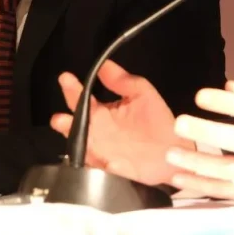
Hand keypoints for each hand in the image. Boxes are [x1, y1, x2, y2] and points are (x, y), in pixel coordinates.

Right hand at [49, 60, 192, 185]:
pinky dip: (96, 164)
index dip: (72, 89)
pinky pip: (98, 168)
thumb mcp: (142, 93)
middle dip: (64, 121)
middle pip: (75, 126)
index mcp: (102, 112)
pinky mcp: (109, 170)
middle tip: (60, 117)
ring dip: (74, 144)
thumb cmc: (157, 120)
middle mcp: (96, 131)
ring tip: (70, 138)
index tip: (66, 78)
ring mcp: (101, 152)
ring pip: (80, 147)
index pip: (82, 99)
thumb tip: (103, 64)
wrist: (173, 150)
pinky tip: (99, 158)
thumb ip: (122, 80)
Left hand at [166, 82, 233, 202]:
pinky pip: (226, 191)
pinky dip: (201, 186)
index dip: (223, 102)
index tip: (200, 96)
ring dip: (197, 162)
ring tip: (172, 153)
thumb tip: (227, 86)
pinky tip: (180, 178)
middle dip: (206, 131)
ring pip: (228, 170)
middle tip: (179, 123)